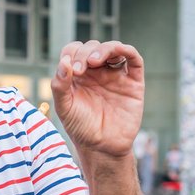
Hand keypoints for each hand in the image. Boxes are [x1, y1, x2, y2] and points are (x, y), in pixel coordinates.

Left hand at [50, 41, 144, 156]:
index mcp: (79, 75)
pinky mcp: (133, 83)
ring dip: (103, 49)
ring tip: (94, 61)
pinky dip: (127, 50)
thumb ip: (60, 85)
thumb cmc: (80, 128)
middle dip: (84, 53)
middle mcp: (97, 72)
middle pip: (92, 47)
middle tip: (79, 70)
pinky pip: (134, 59)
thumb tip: (64, 61)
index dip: (72, 53)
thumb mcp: (64, 107)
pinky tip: (118, 51)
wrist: (102, 147)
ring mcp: (115, 76)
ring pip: (113, 49)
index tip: (71, 69)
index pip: (74, 51)